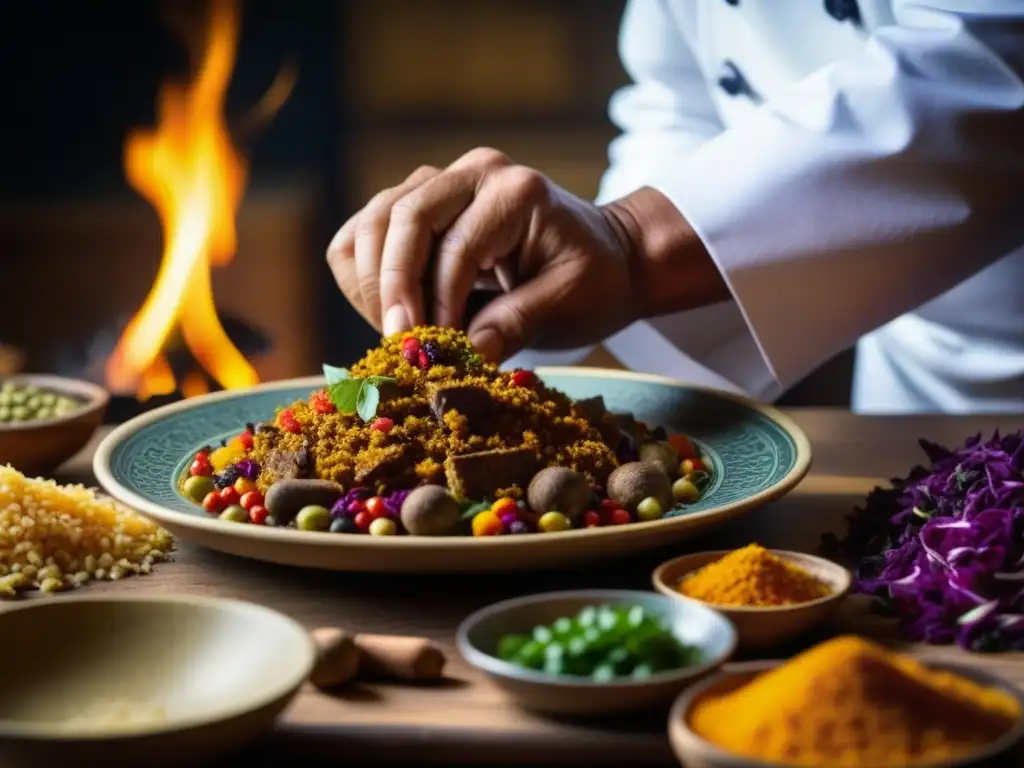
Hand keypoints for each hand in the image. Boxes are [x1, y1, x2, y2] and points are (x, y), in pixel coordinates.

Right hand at [327, 148, 726, 361]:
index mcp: (515, 191)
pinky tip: (394, 312)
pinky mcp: (419, 204)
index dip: (440, 303)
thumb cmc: (593, 279)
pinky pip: (365, 231)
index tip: (438, 352)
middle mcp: (472, 173)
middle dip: (394, 289)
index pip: (456, 246)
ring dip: (373, 284)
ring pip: (373, 222)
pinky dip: (365, 274)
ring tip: (400, 333)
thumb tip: (469, 354)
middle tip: (401, 346)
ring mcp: (441, 182)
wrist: (603, 257)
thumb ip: (519, 322)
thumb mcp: (571, 302)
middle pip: (402, 219)